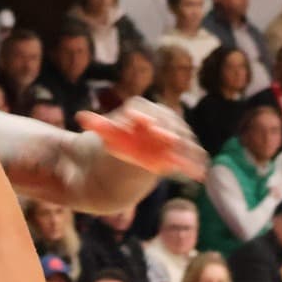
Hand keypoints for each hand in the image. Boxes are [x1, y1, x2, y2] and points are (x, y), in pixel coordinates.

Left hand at [77, 98, 207, 180]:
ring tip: (187, 158)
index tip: (143, 123)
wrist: (132, 154)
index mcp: (136, 111)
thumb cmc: (117, 141)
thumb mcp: (106, 135)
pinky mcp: (181, 149)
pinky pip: (191, 153)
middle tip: (168, 138)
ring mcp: (172, 132)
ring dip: (184, 145)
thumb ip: (97, 125)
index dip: (142, 115)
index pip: (140, 108)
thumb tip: (81, 116)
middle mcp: (158, 118)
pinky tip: (200, 173)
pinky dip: (195, 161)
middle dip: (167, 128)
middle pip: (165, 119)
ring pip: (181, 136)